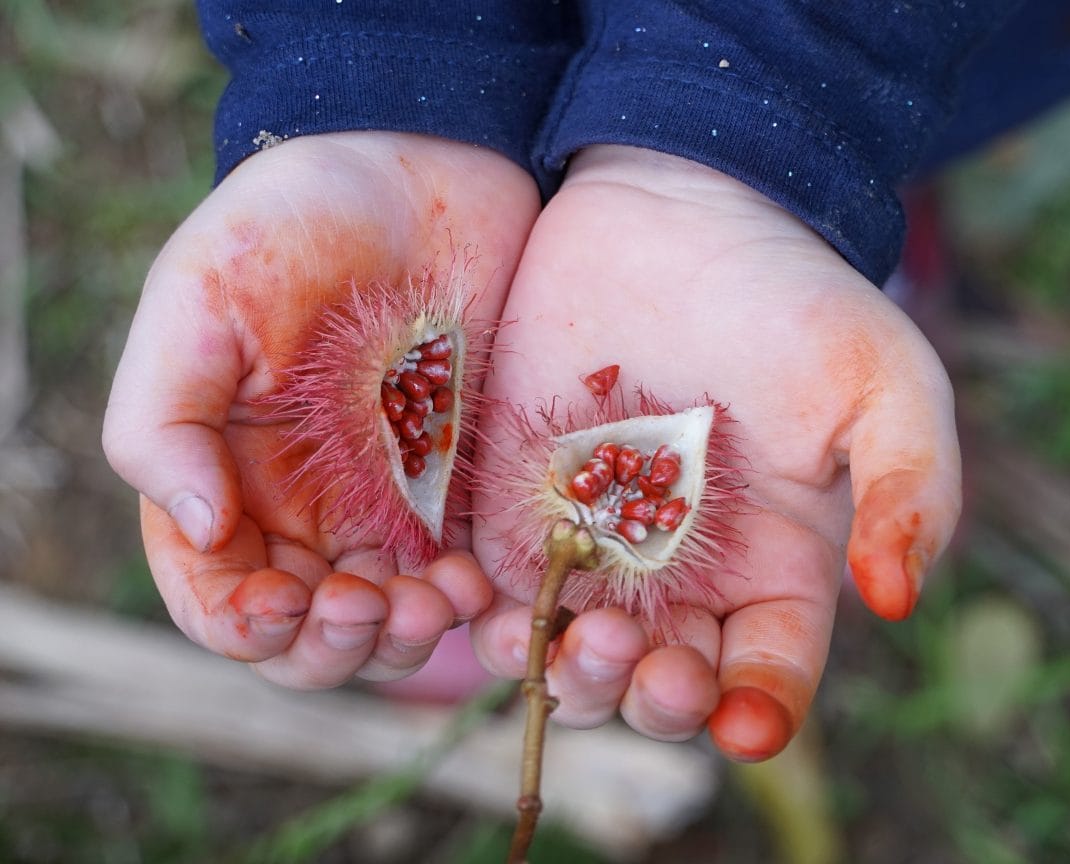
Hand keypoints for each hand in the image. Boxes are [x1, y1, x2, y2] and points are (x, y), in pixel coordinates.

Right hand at [103, 132, 537, 687]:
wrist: (424, 168)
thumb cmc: (295, 221)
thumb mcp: (202, 298)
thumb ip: (164, 418)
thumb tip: (200, 530)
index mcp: (221, 479)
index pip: (217, 599)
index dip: (244, 627)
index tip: (288, 600)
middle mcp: (302, 510)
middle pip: (307, 634)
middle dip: (334, 645)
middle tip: (374, 605)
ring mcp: (388, 505)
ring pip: (387, 623)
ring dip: (405, 637)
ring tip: (436, 599)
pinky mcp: (462, 488)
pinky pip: (463, 576)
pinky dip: (468, 601)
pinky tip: (479, 580)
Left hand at [472, 145, 961, 759]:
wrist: (680, 209)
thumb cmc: (798, 300)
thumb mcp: (885, 381)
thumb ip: (912, 485)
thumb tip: (896, 599)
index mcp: (779, 572)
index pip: (771, 675)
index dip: (761, 712)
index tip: (744, 722)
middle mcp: (685, 582)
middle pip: (663, 688)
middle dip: (650, 700)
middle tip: (637, 658)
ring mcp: (594, 552)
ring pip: (572, 658)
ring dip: (566, 674)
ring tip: (559, 640)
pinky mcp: (514, 511)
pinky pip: (491, 594)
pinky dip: (479, 619)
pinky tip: (475, 606)